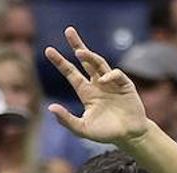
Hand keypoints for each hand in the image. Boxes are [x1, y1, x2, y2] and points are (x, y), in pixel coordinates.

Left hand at [45, 27, 149, 145]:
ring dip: (90, 56)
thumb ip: (66, 120)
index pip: (71, 73)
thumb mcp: (82, 129)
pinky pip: (116, 75)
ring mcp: (112, 83)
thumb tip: (50, 108)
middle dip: (77, 45)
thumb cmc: (105, 133)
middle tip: (68, 31)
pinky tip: (103, 80)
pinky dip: (109, 75)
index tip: (48, 50)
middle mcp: (98, 84)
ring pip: (99, 63)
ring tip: (80, 52)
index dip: (60, 62)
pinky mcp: (125, 85)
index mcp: (86, 92)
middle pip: (86, 60)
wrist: (129, 136)